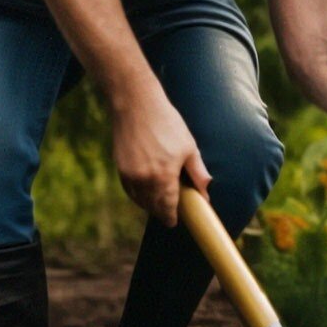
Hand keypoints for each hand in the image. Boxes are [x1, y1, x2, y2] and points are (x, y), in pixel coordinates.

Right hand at [111, 84, 210, 226]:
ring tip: (159, 203)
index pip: (169, 207)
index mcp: (165, 176)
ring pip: (140, 200)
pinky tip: (145, 192)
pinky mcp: (120, 168)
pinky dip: (138, 195)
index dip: (171, 217)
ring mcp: (130, 175)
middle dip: (162, 212)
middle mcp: (145, 180)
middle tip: (169, 213)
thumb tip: (206, 192)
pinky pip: (130, 190)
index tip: (174, 222)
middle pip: (153, 206)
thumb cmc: (167, 123)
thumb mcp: (189, 147)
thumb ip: (198, 172)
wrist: (136, 104)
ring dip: (150, 205)